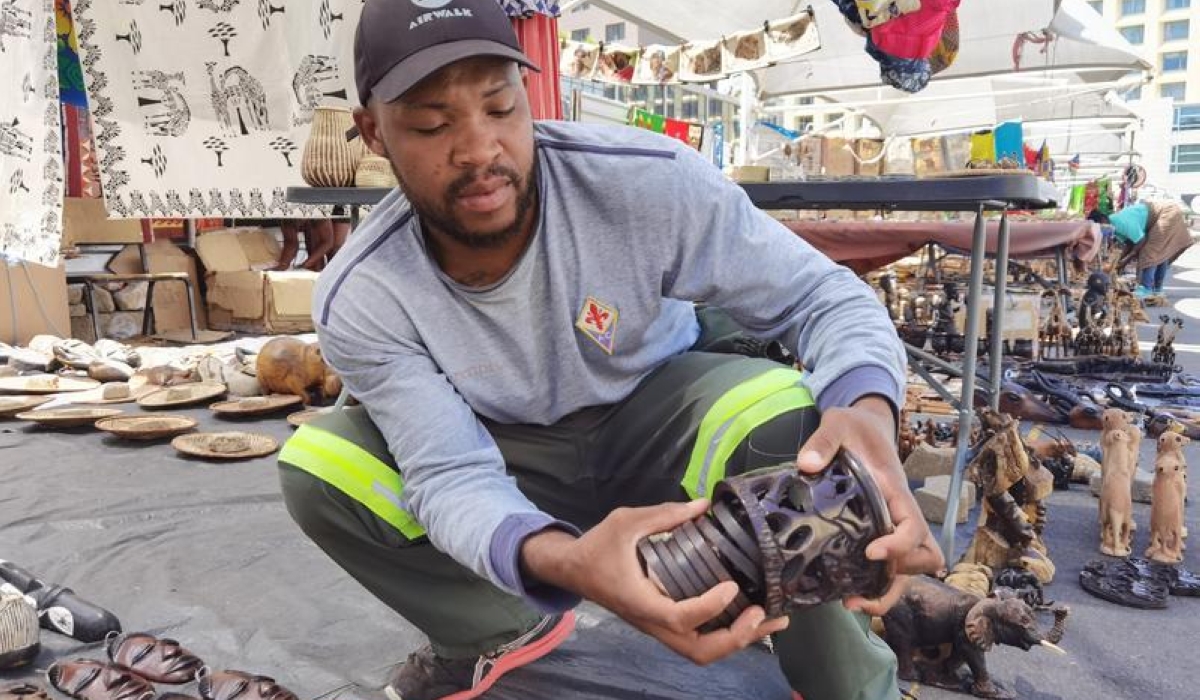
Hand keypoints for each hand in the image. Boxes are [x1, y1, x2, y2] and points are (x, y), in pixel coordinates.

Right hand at [521, 500, 788, 664]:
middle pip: (699, 651)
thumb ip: (664, 514)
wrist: (574, 570)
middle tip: (761, 612)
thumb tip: (705, 505)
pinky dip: (728, 634)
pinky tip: (750, 616)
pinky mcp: (665, 625)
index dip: (709, 607)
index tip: (732, 585)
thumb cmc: (598, 547)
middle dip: (736, 637)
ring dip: (738, 640)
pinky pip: (699, 641)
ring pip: (702, 652)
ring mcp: (659, 628)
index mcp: (641, 601)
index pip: (680, 617)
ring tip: (770, 619)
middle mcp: (653, 623)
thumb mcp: (626, 521)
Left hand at [796, 396, 943, 615]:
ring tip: (851, 602)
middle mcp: (899, 513)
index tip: (871, 552)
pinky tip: (846, 593)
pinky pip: (890, 569)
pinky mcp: (877, 532)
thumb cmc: (854, 426)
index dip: (900, 544)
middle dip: (899, 575)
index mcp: (894, 490)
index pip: (914, 524)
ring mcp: (891, 525)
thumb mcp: (838, 423)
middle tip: (861, 584)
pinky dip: (876, 588)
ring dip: (888, 592)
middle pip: (924, 556)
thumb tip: (806, 465)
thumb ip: (822, 441)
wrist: (863, 426)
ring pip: (910, 570)